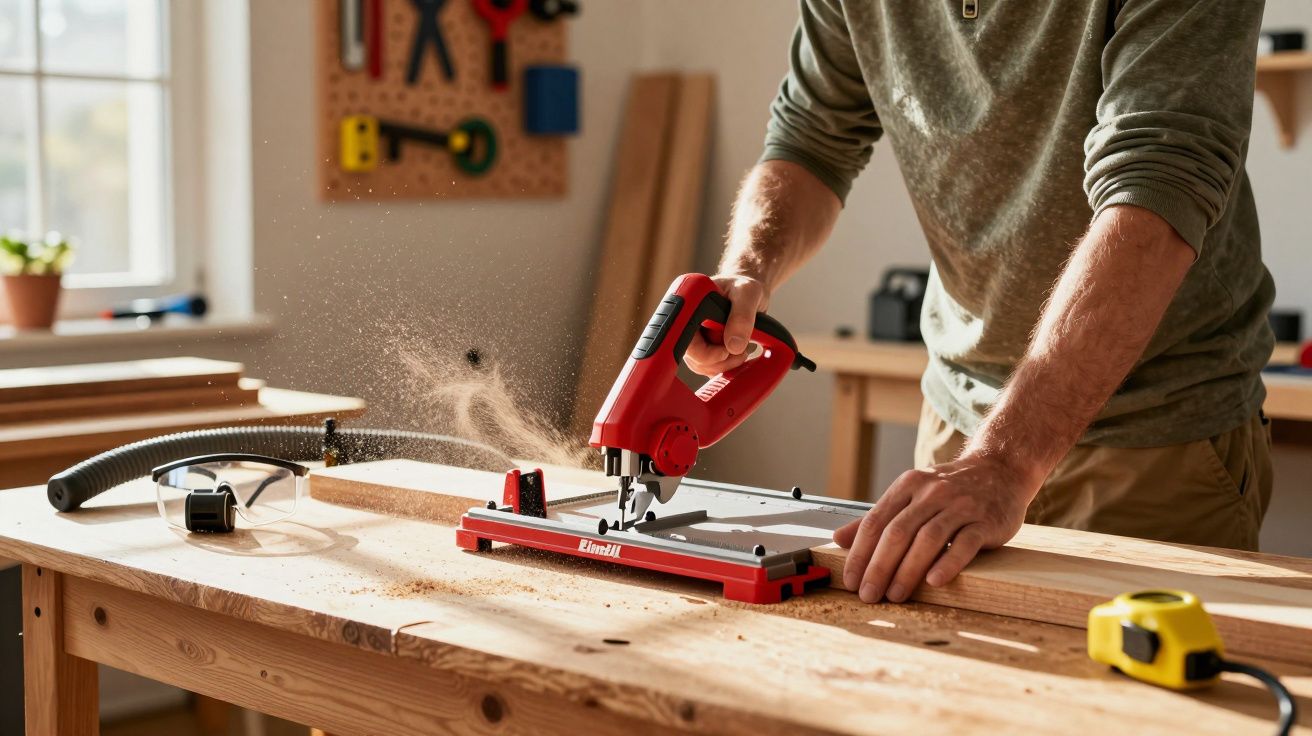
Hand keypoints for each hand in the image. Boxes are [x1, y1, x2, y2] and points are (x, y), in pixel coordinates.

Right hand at [683, 274, 769, 376]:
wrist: (748, 291)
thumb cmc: (745, 286)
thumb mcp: (748, 293)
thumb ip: (742, 317)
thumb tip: (733, 346)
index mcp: (690, 305)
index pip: (684, 338)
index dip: (703, 352)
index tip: (725, 350)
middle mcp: (688, 321)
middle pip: (692, 357)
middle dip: (718, 361)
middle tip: (739, 351)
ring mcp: (695, 335)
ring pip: (700, 365)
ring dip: (723, 365)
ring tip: (741, 350)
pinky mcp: (703, 345)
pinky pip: (708, 366)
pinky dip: (724, 366)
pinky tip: (737, 353)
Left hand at [832, 452, 1040, 602]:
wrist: (1000, 469)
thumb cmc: (950, 490)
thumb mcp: (911, 495)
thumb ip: (877, 518)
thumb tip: (839, 539)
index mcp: (908, 486)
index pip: (876, 522)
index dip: (860, 554)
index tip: (850, 581)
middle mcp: (932, 493)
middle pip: (898, 532)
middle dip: (879, 567)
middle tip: (868, 594)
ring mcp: (960, 505)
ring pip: (928, 539)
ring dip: (907, 570)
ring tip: (895, 595)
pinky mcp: (986, 520)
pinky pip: (965, 543)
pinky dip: (948, 562)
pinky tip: (934, 581)